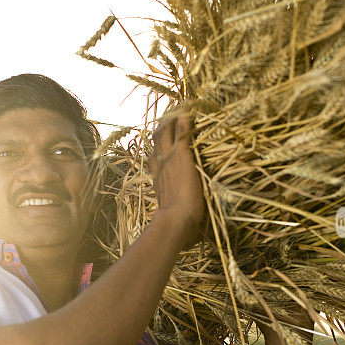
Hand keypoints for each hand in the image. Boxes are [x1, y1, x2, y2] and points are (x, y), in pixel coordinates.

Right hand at [149, 110, 204, 247]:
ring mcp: (169, 161)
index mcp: (158, 181)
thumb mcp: (173, 220)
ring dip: (172, 119)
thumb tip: (188, 238)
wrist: (175, 223)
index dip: (158, 148)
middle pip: (156, 140)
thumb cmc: (176, 228)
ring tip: (180, 107)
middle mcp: (159, 167)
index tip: (161, 138)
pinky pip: (181, 133)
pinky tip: (190, 108)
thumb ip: (177, 221)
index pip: (155, 159)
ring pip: (165, 132)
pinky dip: (184, 119)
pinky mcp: (181, 157)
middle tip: (170, 113)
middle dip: (162, 126)